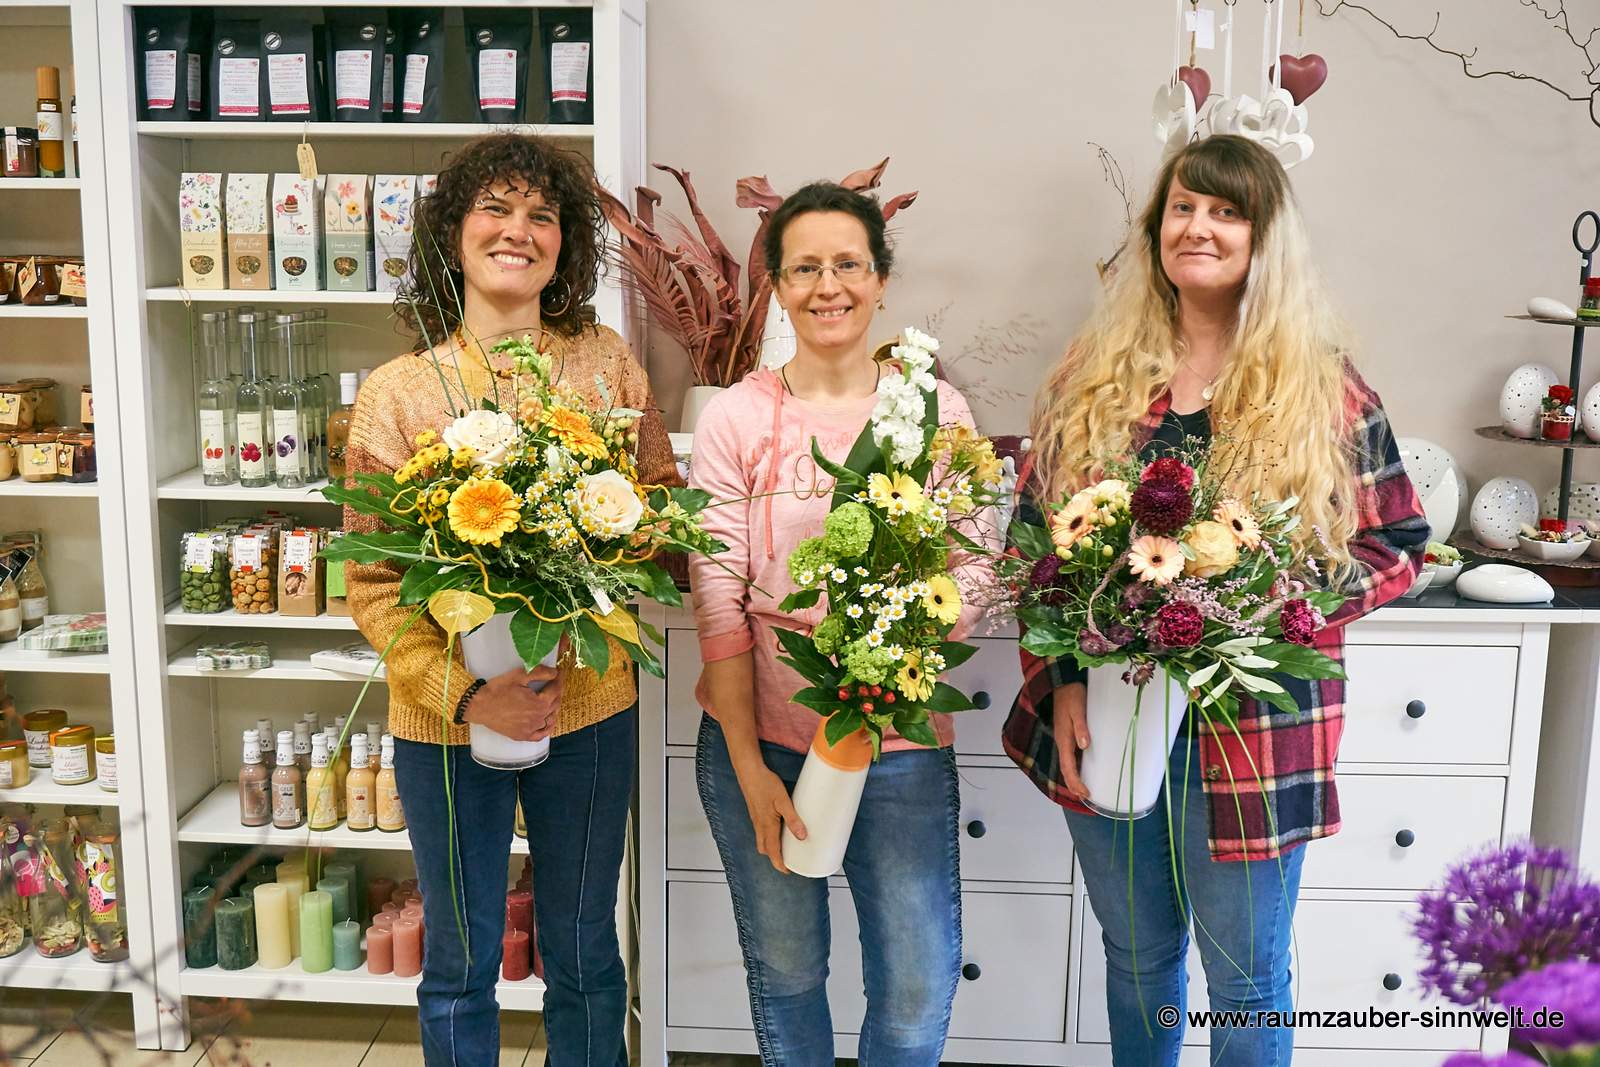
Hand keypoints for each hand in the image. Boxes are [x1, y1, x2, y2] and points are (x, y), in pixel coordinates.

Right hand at [463, 665, 562, 741]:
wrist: (479, 706)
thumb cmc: (497, 689)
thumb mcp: (519, 676)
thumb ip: (540, 673)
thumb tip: (555, 672)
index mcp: (540, 704)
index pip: (556, 689)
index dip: (559, 679)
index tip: (559, 672)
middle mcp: (538, 719)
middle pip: (555, 703)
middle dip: (557, 691)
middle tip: (554, 682)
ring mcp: (531, 729)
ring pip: (550, 718)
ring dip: (553, 707)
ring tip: (551, 698)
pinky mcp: (522, 736)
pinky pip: (541, 735)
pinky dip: (547, 728)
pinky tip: (547, 721)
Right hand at [735, 764, 806, 874]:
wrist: (749, 771)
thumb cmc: (765, 784)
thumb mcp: (783, 800)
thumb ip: (792, 818)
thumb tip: (802, 836)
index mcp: (766, 825)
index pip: (772, 851)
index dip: (780, 863)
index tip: (788, 871)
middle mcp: (759, 825)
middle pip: (765, 849)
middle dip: (774, 857)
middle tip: (788, 860)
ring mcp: (756, 819)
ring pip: (762, 840)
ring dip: (771, 847)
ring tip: (785, 846)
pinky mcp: (755, 812)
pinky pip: (761, 831)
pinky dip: (768, 837)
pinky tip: (778, 829)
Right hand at [1052, 682, 1090, 802]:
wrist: (1062, 684)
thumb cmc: (1071, 695)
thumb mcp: (1077, 709)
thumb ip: (1080, 727)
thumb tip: (1084, 746)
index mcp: (1063, 739)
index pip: (1068, 767)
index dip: (1075, 782)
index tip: (1085, 793)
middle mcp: (1062, 742)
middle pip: (1066, 768)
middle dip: (1074, 784)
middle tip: (1086, 797)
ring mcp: (1064, 739)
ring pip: (1068, 763)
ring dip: (1075, 777)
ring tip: (1085, 789)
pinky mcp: (1068, 734)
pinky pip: (1072, 755)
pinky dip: (1077, 766)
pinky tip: (1085, 768)